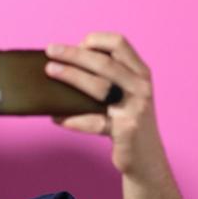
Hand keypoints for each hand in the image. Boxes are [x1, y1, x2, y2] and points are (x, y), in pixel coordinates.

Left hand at [43, 33, 169, 182]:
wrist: (146, 158)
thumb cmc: (126, 123)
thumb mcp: (125, 95)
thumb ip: (106, 79)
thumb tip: (61, 67)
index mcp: (140, 73)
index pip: (119, 43)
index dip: (96, 40)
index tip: (76, 44)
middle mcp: (141, 87)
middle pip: (104, 63)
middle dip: (74, 54)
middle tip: (51, 51)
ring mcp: (135, 108)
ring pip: (100, 87)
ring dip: (71, 77)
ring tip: (50, 73)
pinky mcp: (126, 130)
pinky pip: (94, 122)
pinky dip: (73, 119)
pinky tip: (57, 117)